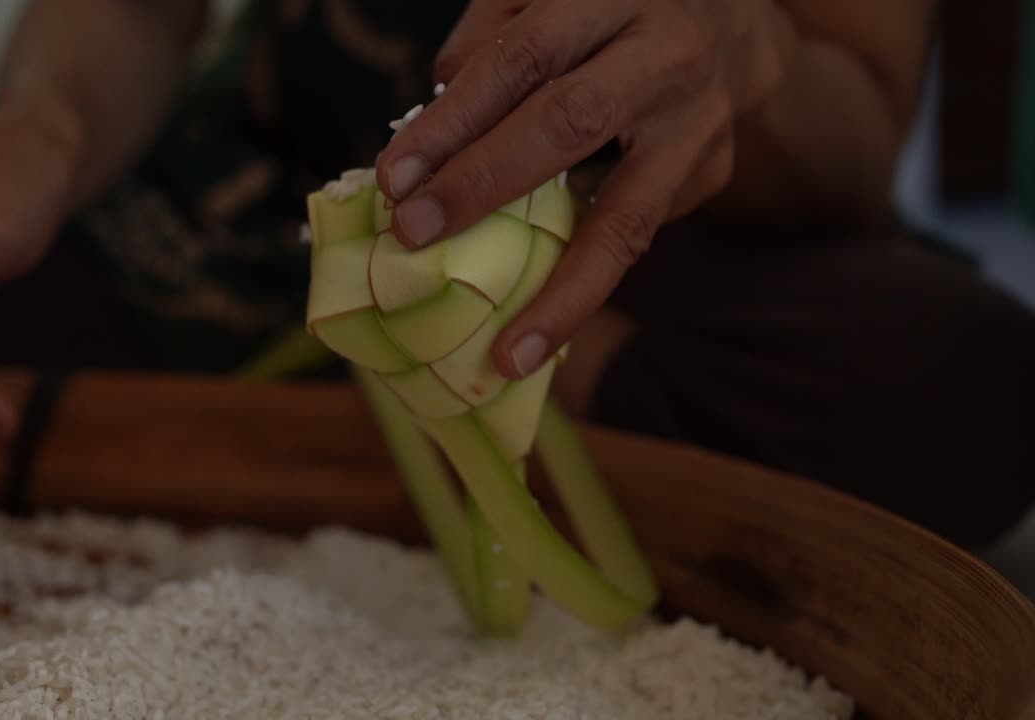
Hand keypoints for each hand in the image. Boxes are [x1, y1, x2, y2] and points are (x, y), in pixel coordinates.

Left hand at [376, 0, 788, 377]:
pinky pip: (634, 237)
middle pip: (567, 124)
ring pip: (626, 218)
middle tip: (415, 235)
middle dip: (483, 185)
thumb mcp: (539, 0)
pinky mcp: (709, 174)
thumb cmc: (599, 13)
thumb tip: (429, 134)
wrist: (724, 21)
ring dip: (560, 293)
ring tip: (508, 355)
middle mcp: (663, 56)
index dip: (453, 120)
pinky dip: (583, 287)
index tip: (394, 178)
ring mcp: (697, 124)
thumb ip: (483, 47)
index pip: (520, 60)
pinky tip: (541, 332)